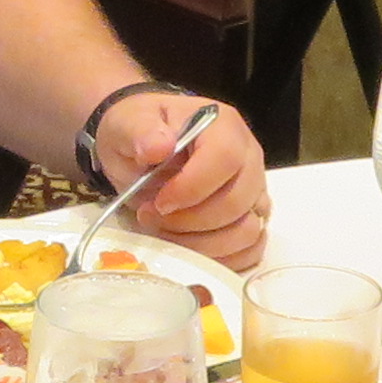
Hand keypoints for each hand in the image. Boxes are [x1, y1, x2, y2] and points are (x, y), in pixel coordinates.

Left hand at [95, 85, 266, 266]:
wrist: (141, 148)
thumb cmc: (139, 134)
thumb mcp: (127, 124)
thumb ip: (140, 132)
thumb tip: (159, 146)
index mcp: (223, 125)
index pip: (225, 159)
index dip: (192, 189)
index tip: (158, 203)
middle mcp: (249, 156)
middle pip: (237, 202)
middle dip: (190, 221)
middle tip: (151, 216)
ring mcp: (254, 190)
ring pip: (246, 231)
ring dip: (202, 243)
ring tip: (166, 231)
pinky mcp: (250, 218)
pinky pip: (250, 249)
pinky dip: (221, 257)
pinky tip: (189, 248)